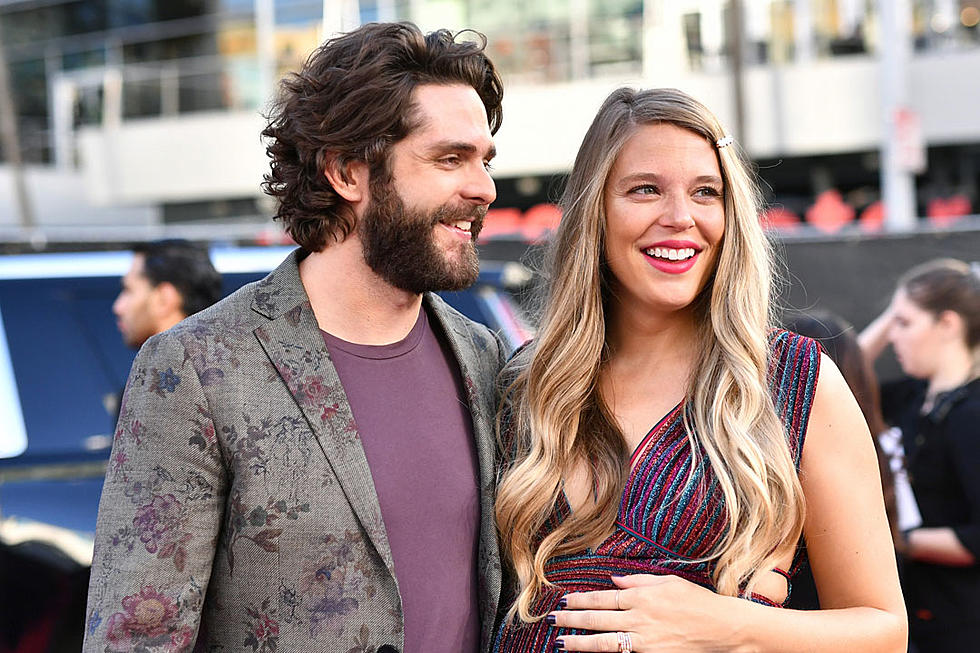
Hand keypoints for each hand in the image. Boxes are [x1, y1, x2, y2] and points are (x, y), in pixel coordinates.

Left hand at [550, 574, 731, 651]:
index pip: (602, 598)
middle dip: (572, 620)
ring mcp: (645, 640)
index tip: (564, 601)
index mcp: (642, 596)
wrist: (724, 628)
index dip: (580, 600)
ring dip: (579, 642)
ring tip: (561, 643)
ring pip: (604, 642)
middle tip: (553, 621)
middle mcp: (639, 617)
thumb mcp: (668, 581)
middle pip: (597, 619)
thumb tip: (613, 578)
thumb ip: (638, 579)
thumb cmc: (698, 601)